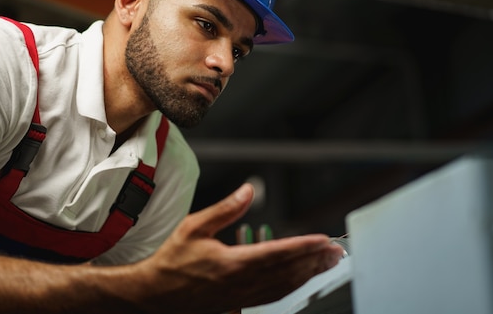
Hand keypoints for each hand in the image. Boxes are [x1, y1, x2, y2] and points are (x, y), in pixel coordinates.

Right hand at [135, 183, 343, 313]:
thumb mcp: (195, 227)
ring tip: (327, 263)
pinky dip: (293, 286)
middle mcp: (242, 282)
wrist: (156, 294)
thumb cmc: (173, 260)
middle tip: (336, 251)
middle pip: (287, 271)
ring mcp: (242, 295)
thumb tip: (248, 190)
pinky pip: (273, 295)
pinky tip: (302, 279)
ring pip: (284, 285)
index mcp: (232, 263)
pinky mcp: (240, 301)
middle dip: (314, 260)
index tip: (322, 240)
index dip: (303, 246)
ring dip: (309, 274)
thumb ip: (226, 209)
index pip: (277, 253)